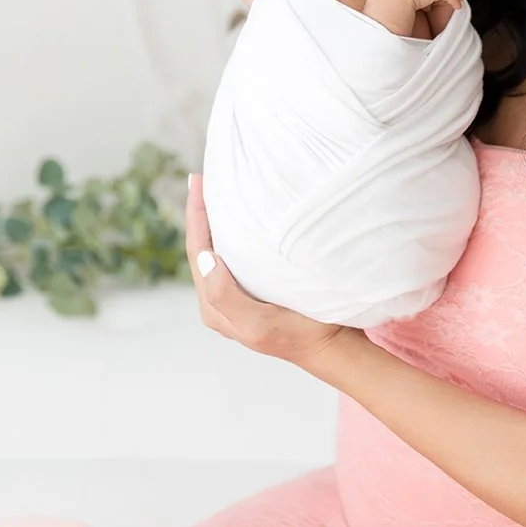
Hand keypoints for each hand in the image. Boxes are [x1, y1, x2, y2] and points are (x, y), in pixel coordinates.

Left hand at [183, 173, 356, 368]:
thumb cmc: (298, 335)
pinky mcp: (252, 289)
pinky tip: (240, 216)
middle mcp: (218, 300)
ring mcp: (235, 295)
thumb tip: (206, 258)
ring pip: (216, 250)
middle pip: (201, 247)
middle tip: (203, 179)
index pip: (197, 251)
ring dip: (215, 221)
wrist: (330, 347)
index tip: (197, 182)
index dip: (195, 215)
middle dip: (200, 213)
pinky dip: (232, 231)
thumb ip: (225, 295)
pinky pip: (233, 254)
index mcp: (214, 307)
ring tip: (217, 191)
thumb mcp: (257, 323)